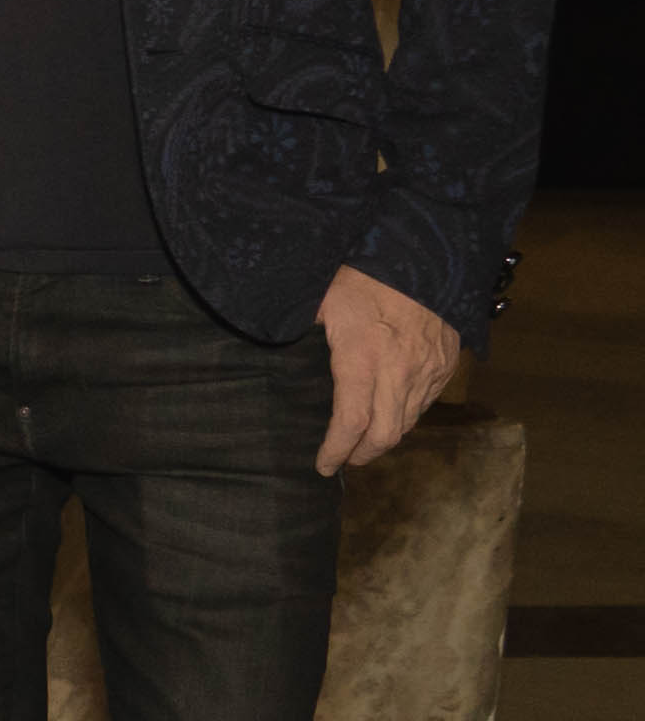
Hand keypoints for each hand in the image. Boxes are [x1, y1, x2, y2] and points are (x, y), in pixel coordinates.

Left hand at [314, 262, 461, 472]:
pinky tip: (391, 414)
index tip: (323, 465)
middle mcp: (399, 373)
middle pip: (385, 434)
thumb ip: (303, 334)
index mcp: (362, 359)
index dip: (336, 450)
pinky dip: (407, 417)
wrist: (428, 255)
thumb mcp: (322, 302)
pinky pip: (426, 403)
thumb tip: (275, 348)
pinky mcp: (446, 364)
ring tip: (365, 443)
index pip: (350, 422)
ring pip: (408, 422)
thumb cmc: (365, 275)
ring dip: (386, 438)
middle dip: (363, 454)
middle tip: (344, 459)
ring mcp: (427, 370)